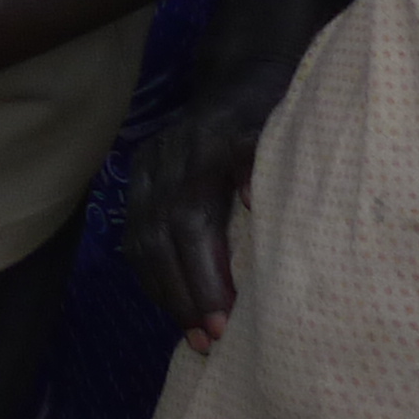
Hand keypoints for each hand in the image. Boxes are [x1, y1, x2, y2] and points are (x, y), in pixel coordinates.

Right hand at [122, 64, 289, 350]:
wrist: (242, 76)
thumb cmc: (275, 113)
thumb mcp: (283, 129)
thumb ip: (263, 160)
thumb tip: (254, 199)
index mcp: (198, 150)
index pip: (189, 222)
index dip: (203, 275)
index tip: (226, 322)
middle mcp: (163, 160)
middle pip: (159, 237)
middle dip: (183, 294)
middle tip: (210, 342)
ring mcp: (146, 168)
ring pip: (141, 239)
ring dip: (165, 292)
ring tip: (193, 337)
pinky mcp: (139, 179)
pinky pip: (135, 236)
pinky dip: (152, 275)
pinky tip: (174, 307)